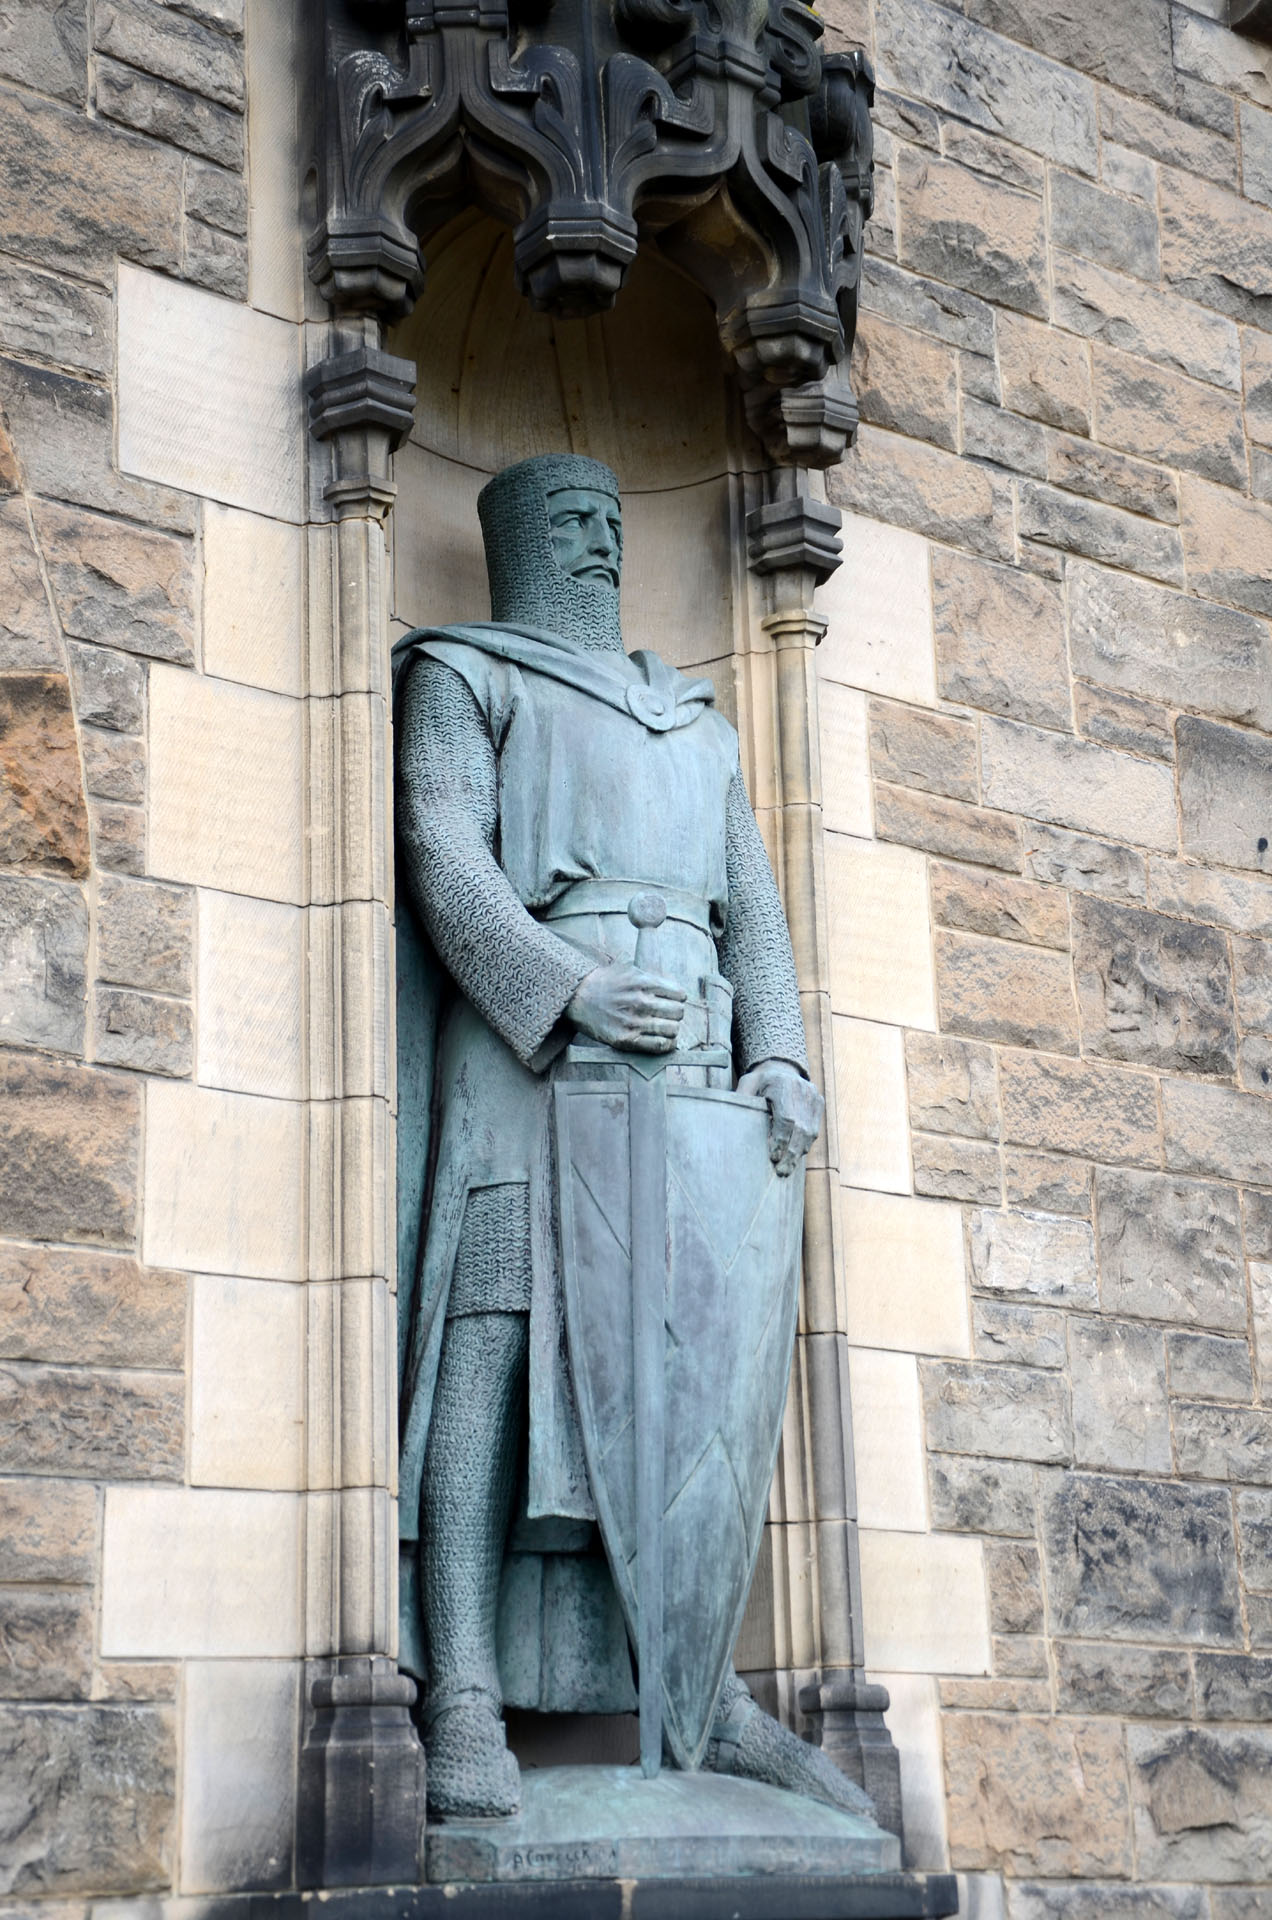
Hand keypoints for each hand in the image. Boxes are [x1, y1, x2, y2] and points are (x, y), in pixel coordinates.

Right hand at [567, 963, 686, 1052]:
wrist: (578, 997)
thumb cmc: (604, 983)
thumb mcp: (629, 971)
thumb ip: (652, 979)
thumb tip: (675, 992)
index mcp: (643, 983)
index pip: (679, 995)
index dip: (678, 998)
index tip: (673, 1001)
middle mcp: (639, 1002)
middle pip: (678, 1012)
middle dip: (676, 1013)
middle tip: (667, 1014)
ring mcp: (633, 1022)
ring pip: (672, 1029)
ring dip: (672, 1029)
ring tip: (665, 1027)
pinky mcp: (626, 1039)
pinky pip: (659, 1045)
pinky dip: (667, 1044)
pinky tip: (664, 1040)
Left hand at [736, 1058, 822, 1175]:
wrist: (781, 1067)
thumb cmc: (760, 1081)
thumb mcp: (747, 1085)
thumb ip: (742, 1101)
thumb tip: (733, 1125)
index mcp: (782, 1085)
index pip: (786, 1118)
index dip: (781, 1140)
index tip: (773, 1156)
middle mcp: (802, 1090)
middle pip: (801, 1129)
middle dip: (791, 1153)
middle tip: (781, 1171)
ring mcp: (813, 1097)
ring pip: (810, 1132)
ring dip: (798, 1152)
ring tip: (787, 1168)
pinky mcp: (819, 1103)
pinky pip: (814, 1129)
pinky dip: (804, 1144)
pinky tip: (794, 1156)